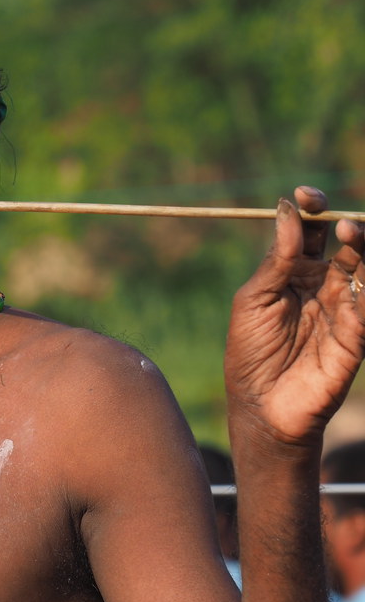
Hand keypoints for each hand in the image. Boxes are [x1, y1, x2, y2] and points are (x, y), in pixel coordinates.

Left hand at [225, 186, 364, 446]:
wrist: (262, 406)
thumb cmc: (249, 352)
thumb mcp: (254, 299)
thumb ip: (276, 259)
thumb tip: (288, 209)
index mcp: (293, 271)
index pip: (311, 229)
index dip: (312, 207)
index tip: (305, 195)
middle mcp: (323, 283)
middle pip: (347, 242)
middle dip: (347, 222)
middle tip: (338, 220)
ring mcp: (345, 306)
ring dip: (364, 246)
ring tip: (351, 233)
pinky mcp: (359, 332)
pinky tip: (358, 274)